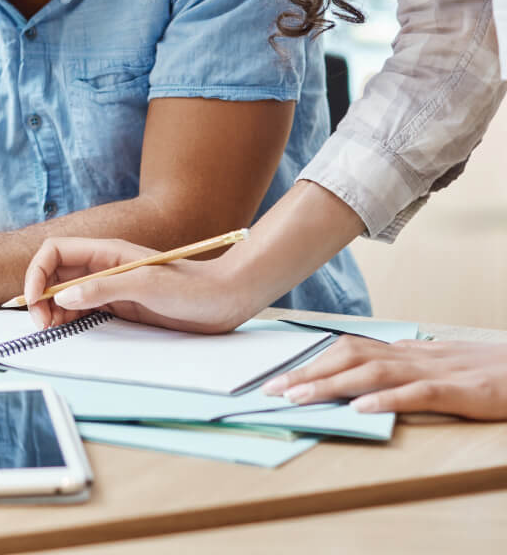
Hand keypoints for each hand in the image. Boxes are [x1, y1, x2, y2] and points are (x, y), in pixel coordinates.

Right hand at [23, 236, 249, 333]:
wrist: (223, 300)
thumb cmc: (190, 288)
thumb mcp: (146, 286)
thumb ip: (103, 290)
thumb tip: (62, 298)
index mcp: (106, 252)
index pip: (55, 252)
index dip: (37, 272)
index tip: (33, 300)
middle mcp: (103, 267)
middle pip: (55, 274)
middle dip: (39, 295)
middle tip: (40, 323)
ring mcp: (109, 287)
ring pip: (64, 293)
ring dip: (50, 308)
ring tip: (49, 328)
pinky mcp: (118, 305)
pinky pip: (82, 309)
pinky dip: (67, 318)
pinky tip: (65, 328)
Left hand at [260, 338, 506, 418]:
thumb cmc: (485, 371)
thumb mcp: (436, 368)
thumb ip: (402, 371)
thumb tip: (362, 380)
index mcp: (405, 352)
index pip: (347, 350)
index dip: (310, 361)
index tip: (278, 378)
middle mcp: (413, 356)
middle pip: (349, 357)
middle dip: (307, 373)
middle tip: (272, 390)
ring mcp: (436, 372)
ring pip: (373, 372)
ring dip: (332, 385)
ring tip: (300, 398)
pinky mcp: (460, 391)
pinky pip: (417, 394)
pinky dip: (386, 399)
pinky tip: (361, 408)